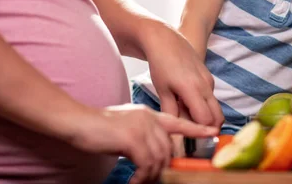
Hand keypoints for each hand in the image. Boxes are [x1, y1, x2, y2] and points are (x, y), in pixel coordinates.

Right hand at [70, 104, 218, 183]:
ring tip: (141, 182)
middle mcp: (149, 118)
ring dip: (153, 175)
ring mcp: (142, 126)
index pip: (179, 121)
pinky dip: (143, 176)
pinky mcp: (132, 138)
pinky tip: (134, 181)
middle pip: (169, 147)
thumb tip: (156, 153)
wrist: (78, 122)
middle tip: (153, 180)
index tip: (213, 132)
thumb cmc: (99, 128)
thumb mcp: (127, 126)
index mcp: (150, 114)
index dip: (197, 128)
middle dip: (165, 168)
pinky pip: (147, 163)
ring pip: (160, 157)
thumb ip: (144, 133)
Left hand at [145, 22, 223, 127]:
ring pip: (215, 108)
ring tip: (185, 115)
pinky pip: (211, 97)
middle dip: (208, 128)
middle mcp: (205, 85)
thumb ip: (172, 112)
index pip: (205, 120)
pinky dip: (204, 105)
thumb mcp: (163, 90)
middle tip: (191, 132)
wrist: (165, 39)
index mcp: (192, 90)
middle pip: (217, 117)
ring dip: (205, 116)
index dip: (198, 132)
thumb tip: (176, 130)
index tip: (187, 137)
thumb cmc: (160, 64)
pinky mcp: (208, 77)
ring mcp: (209, 80)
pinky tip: (187, 103)